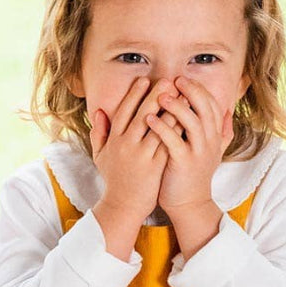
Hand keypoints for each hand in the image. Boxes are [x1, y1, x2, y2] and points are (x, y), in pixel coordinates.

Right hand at [90, 77, 172, 258]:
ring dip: (170, 109)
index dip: (134, 95)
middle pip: (141, 114)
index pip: (124, 111)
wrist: (122, 206)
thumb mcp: (99, 155)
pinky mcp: (155, 165)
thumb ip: (99, 132)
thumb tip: (99, 111)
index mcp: (113, 140)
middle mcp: (126, 144)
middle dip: (155, 96)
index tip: (144, 80)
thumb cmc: (113, 179)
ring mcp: (140, 155)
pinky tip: (186, 119)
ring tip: (182, 95)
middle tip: (167, 81)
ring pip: (157, 127)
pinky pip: (167, 143)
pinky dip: (176, 129)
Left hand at [146, 76, 228, 255]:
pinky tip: (149, 118)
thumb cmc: (192, 172)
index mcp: (213, 135)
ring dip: (176, 107)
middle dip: (191, 92)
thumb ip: (220, 130)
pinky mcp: (184, 163)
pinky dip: (162, 128)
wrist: (189, 203)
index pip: (211, 104)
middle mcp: (210, 141)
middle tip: (174, 80)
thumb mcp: (211, 149)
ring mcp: (198, 153)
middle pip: (205, 109)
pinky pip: (174, 142)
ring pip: (192, 123)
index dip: (198, 90)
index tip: (183, 78)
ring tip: (160, 96)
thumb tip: (228, 110)